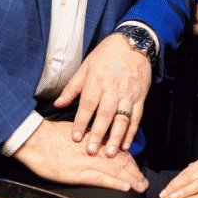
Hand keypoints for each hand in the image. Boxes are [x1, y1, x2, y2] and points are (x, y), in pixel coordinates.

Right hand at [12, 120, 148, 191]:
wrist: (33, 139)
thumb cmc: (49, 134)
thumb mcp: (74, 130)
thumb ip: (89, 136)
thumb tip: (99, 141)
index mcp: (93, 139)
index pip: (118, 150)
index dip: (131, 160)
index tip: (137, 168)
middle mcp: (93, 150)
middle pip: (121, 161)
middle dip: (135, 172)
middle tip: (144, 181)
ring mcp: (86, 162)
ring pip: (115, 170)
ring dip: (130, 179)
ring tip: (140, 186)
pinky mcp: (76, 173)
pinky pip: (100, 178)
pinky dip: (115, 183)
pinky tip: (125, 187)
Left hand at [54, 33, 150, 156]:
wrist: (133, 43)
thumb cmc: (106, 55)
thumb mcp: (86, 66)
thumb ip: (72, 88)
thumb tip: (58, 104)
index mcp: (97, 81)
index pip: (87, 105)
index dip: (81, 122)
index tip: (76, 138)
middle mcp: (113, 89)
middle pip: (105, 115)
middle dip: (98, 135)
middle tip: (91, 152)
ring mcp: (128, 94)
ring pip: (122, 119)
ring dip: (116, 138)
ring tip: (110, 154)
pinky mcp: (140, 97)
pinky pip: (136, 117)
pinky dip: (131, 132)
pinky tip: (125, 145)